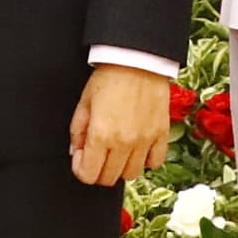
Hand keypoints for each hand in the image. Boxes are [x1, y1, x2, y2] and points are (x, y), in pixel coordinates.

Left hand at [69, 62, 172, 189]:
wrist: (137, 59)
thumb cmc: (109, 76)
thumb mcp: (84, 102)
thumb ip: (77, 131)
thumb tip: (76, 151)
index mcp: (101, 134)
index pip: (88, 175)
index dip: (81, 169)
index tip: (81, 157)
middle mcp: (124, 142)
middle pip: (109, 178)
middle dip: (98, 170)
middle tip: (96, 153)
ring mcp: (145, 140)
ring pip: (131, 175)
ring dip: (121, 167)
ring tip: (117, 152)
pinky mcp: (161, 134)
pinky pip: (155, 163)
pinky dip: (145, 161)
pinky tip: (137, 149)